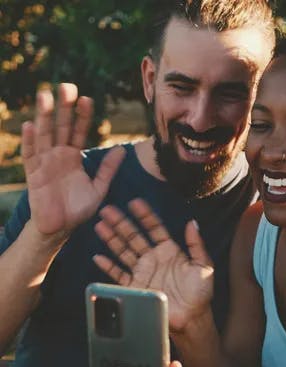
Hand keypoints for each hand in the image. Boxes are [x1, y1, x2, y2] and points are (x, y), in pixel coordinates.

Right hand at [22, 83, 125, 235]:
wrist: (61, 228)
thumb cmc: (79, 209)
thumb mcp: (99, 188)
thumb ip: (109, 169)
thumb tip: (123, 149)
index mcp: (74, 157)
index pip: (80, 132)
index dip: (83, 116)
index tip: (88, 99)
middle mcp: (59, 155)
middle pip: (61, 127)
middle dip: (63, 108)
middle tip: (66, 86)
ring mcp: (45, 163)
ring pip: (44, 135)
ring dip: (44, 116)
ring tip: (46, 97)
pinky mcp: (34, 175)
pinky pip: (31, 156)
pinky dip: (30, 141)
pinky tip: (31, 126)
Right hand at [93, 199, 213, 331]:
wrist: (192, 319)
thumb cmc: (200, 293)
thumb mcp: (203, 266)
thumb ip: (197, 245)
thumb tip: (192, 223)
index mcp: (169, 250)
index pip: (154, 228)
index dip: (145, 215)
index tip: (135, 203)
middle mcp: (153, 258)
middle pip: (134, 236)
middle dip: (121, 222)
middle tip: (108, 210)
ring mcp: (142, 272)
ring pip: (123, 251)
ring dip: (111, 239)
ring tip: (100, 225)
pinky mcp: (135, 287)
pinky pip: (119, 275)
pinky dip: (108, 266)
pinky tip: (99, 257)